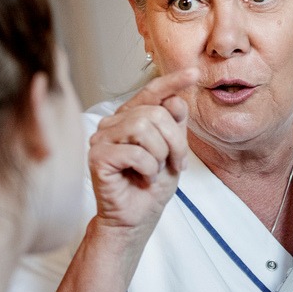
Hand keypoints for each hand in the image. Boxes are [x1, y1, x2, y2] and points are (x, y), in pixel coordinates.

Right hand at [88, 68, 197, 236]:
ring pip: (143, 128)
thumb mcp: (173, 151)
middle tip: (176, 164)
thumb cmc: (152, 185)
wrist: (137, 218)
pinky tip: (143, 178)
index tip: (194, 74)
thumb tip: (176, 99)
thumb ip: (175, 124)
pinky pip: (134, 153)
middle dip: (174, 142)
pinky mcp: (98, 157)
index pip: (152, 92)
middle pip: (154, 113)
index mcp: (131, 117)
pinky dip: (148, 169)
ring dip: (160, 155)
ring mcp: (102, 138)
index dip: (173, 82)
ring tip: (156, 171)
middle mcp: (114, 123)